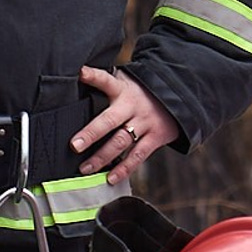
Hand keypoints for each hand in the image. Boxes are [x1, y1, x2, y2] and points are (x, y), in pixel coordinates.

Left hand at [74, 66, 179, 183]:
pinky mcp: (155, 138)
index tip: (81, 74)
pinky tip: (110, 178)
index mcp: (123, 89)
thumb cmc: (141, 92)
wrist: (177, 96)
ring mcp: (145, 123)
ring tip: (86, 168)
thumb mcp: (125, 82)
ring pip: (121, 142)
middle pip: (110, 120)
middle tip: (74, 145)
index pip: (106, 80)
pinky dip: (124, 169)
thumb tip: (77, 84)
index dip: (94, 76)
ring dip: (102, 157)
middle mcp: (133, 106)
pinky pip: (138, 156)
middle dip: (92, 133)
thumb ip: (105, 86)